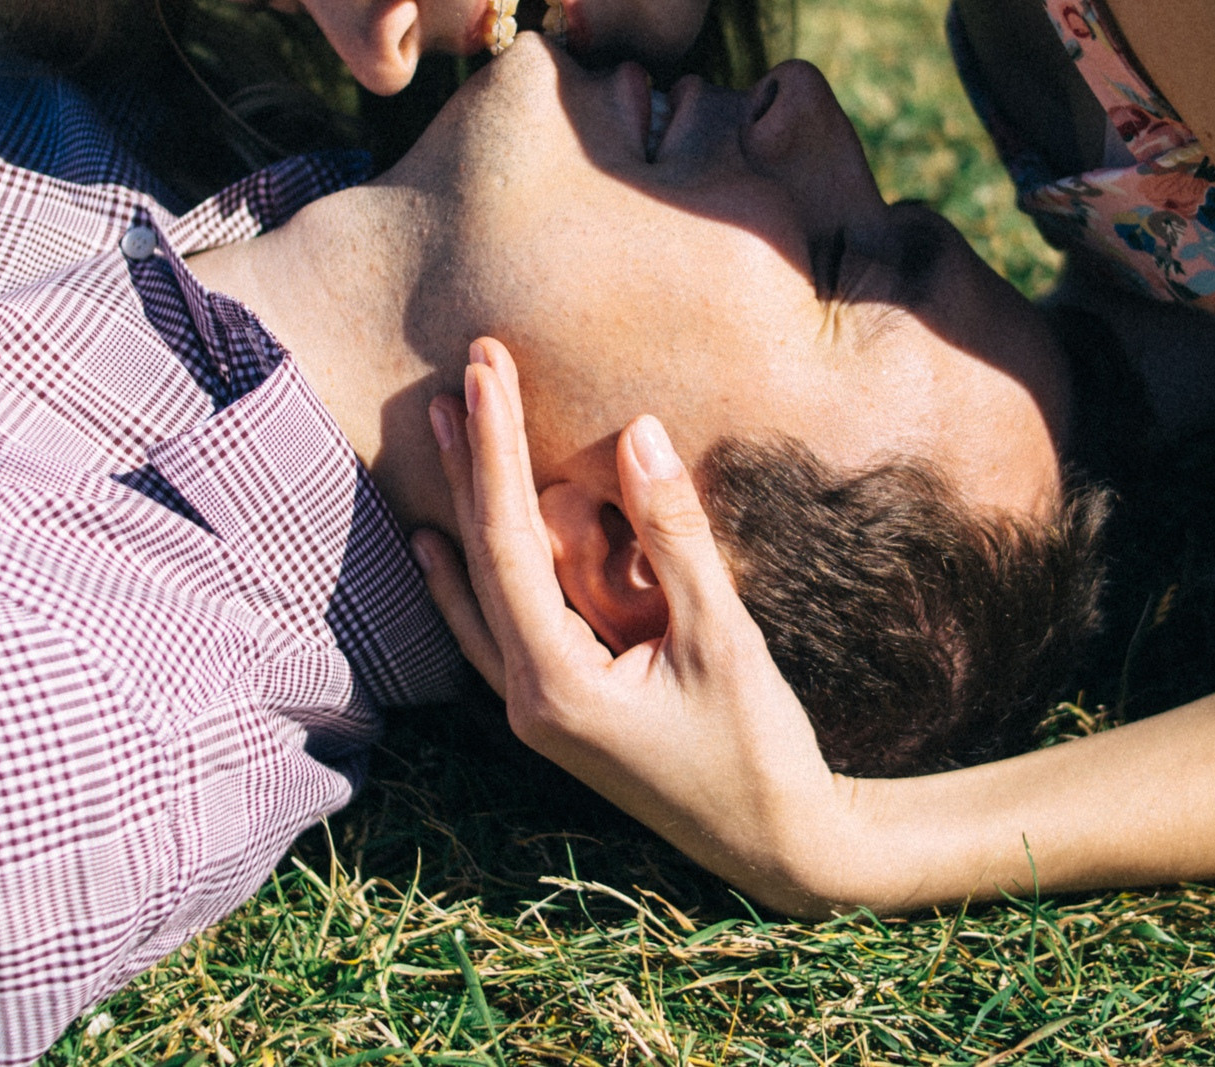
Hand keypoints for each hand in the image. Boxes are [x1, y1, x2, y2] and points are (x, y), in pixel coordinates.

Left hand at [414, 338, 873, 915]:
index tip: (486, 371)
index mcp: (557, 686)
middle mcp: (528, 700)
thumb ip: (676, 536)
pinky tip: (435, 544)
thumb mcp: (723, 636)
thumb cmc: (757, 747)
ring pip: (479, 591)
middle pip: (481, 560)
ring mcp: (537, 711)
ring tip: (445, 426)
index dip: (494, 451)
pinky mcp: (559, 710)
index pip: (507, 544)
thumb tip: (638, 433)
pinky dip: (461, 581)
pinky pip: (491, 629)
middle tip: (464, 370)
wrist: (779, 845)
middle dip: (472, 461)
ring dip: (464, 507)